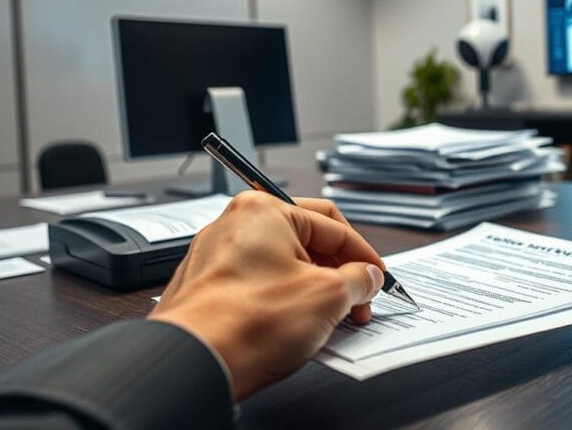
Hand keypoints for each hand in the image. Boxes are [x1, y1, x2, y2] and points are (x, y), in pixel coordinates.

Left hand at [148, 191, 385, 400]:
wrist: (195, 363)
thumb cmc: (246, 323)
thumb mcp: (328, 297)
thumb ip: (358, 280)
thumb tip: (367, 276)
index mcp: (265, 209)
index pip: (333, 225)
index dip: (363, 254)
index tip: (376, 277)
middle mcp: (236, 224)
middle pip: (307, 241)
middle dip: (338, 273)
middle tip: (357, 300)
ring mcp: (217, 256)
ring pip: (282, 264)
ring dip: (314, 289)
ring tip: (330, 319)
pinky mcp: (207, 287)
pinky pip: (258, 284)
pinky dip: (284, 301)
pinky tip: (297, 326)